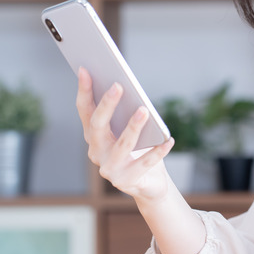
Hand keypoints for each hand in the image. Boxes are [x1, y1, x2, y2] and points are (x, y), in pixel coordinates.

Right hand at [76, 67, 174, 200]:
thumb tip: (126, 85)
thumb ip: (125, 112)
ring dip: (133, 127)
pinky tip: (168, 140)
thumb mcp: (129, 129)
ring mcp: (110, 169)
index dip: (84, 91)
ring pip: (123, 145)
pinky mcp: (127, 180)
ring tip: (144, 110)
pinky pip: (145, 162)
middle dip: (107, 104)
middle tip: (118, 85)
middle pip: (98, 126)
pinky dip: (158, 151)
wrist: (149, 183)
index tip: (85, 70)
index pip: (85, 111)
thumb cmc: (140, 149)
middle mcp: (97, 152)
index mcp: (94, 136)